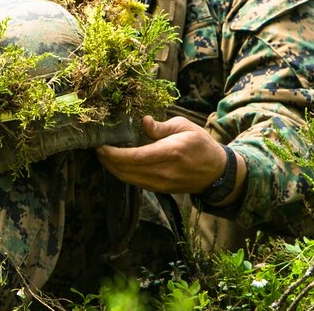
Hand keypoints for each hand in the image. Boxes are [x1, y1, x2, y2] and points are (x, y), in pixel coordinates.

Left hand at [96, 115, 243, 197]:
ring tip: (103, 155)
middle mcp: (164, 171)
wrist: (216, 172)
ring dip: (112, 168)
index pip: (135, 157)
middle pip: (127, 171)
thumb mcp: (184, 126)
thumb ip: (161, 127)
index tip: (100, 146)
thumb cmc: (200, 144)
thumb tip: (144, 122)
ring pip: (129, 179)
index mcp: (170, 152)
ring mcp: (162, 184)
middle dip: (107, 161)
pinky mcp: (160, 190)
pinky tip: (116, 164)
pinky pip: (136, 183)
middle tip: (96, 148)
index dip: (113, 154)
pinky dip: (123, 174)